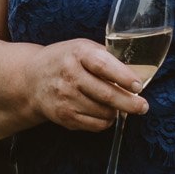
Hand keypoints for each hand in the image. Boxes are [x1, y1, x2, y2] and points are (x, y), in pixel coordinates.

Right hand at [24, 38, 149, 132]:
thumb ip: (107, 57)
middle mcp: (69, 75)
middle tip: (143, 106)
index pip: (103, 65)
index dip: (123, 76)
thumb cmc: (65, 60)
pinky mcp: (64, 116)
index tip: (138, 86)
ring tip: (118, 106)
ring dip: (116, 112)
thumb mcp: (83, 48)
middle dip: (130, 103)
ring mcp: (65, 97)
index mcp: (78, 53)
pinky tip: (105, 113)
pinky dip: (105, 121)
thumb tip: (138, 72)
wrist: (31, 79)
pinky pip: (95, 125)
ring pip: (103, 112)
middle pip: (106, 94)